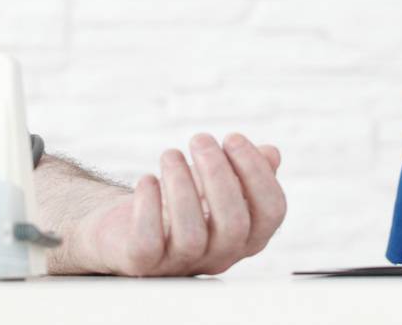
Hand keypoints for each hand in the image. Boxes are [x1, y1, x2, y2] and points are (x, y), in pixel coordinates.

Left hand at [70, 133, 285, 275]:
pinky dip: (148, 207)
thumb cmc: (183, 203)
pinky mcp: (144, 264)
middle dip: (218, 174)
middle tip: (200, 139)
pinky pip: (149, 243)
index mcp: (248, 236)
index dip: (256, 172)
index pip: (271, 211)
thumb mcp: (217, 183)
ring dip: (181, 185)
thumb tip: (272, 154)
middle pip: (234, 224)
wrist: (130, 229)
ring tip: (170, 154)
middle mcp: (221, 256)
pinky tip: (148, 180)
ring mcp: (182, 263)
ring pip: (192, 235)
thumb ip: (246, 171)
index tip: (232, 137)